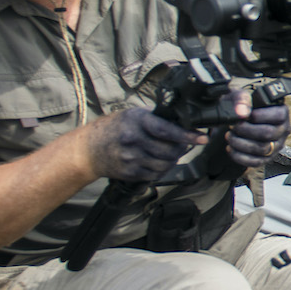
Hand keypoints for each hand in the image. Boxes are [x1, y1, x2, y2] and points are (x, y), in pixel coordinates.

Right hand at [85, 106, 199, 183]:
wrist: (88, 149)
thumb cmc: (114, 128)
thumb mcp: (133, 115)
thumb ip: (155, 118)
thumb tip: (184, 122)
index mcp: (136, 121)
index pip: (166, 130)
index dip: (187, 135)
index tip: (202, 138)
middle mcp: (133, 139)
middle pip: (170, 150)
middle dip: (182, 148)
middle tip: (184, 144)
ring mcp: (131, 158)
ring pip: (165, 164)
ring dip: (173, 160)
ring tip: (170, 153)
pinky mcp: (129, 172)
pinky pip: (155, 174)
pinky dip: (162, 169)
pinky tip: (158, 162)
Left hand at [224, 91, 289, 168]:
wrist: (237, 119)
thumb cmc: (241, 106)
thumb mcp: (240, 95)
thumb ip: (241, 98)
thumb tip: (242, 112)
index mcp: (282, 112)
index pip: (278, 116)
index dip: (259, 116)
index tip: (244, 115)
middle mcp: (283, 130)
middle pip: (268, 134)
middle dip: (245, 130)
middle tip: (233, 126)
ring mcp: (277, 145)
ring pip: (262, 149)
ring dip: (240, 143)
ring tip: (229, 136)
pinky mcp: (267, 158)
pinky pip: (256, 162)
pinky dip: (239, 157)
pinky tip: (230, 148)